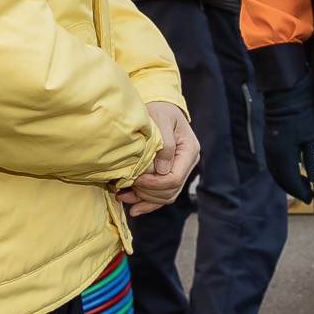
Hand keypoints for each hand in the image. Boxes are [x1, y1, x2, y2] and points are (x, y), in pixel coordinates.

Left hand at [120, 100, 196, 215]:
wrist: (161, 106)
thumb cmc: (160, 109)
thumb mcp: (162, 119)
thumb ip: (166, 143)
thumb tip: (163, 169)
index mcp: (189, 150)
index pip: (174, 178)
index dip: (154, 184)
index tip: (136, 179)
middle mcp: (188, 162)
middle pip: (171, 190)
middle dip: (147, 193)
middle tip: (126, 187)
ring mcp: (181, 169)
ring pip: (166, 196)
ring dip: (145, 200)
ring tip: (123, 197)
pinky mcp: (172, 172)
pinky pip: (162, 194)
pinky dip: (148, 202)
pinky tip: (134, 207)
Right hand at [261, 75, 313, 202]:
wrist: (285, 95)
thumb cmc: (303, 115)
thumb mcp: (313, 138)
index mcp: (283, 156)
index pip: (291, 181)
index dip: (301, 192)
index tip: (310, 199)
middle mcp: (272, 155)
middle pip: (281, 180)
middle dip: (293, 189)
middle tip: (306, 195)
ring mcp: (268, 149)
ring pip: (276, 173)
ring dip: (287, 182)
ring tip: (301, 185)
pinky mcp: (268, 143)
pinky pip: (273, 165)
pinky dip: (282, 173)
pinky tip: (291, 171)